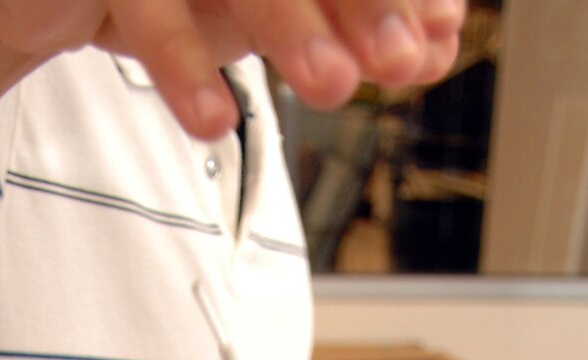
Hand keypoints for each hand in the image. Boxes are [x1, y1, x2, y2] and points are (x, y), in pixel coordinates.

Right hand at [0, 2, 466, 138]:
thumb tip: (437, 43)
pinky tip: (217, 120)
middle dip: (361, 2)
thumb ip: (350, 23)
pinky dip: (185, 65)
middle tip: (399, 63)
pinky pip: (149, 10)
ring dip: (290, 29)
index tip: (429, 45)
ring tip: (333, 88)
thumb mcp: (266, 11)